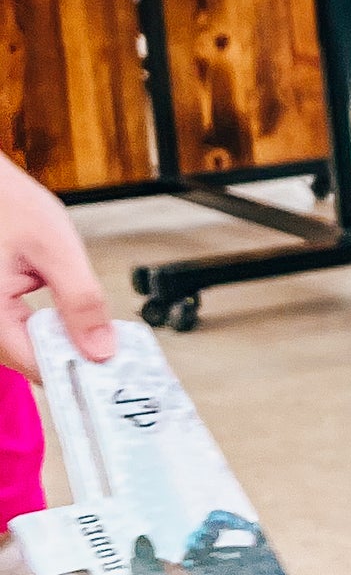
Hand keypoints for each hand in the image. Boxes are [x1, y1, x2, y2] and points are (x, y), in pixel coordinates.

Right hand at [0, 153, 114, 373]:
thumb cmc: (4, 202)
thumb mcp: (54, 248)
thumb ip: (81, 300)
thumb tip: (101, 347)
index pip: (37, 365)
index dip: (79, 371)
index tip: (113, 372)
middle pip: (32, 360)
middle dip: (73, 357)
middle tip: (114, 351)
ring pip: (26, 348)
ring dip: (61, 343)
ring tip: (96, 336)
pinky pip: (19, 332)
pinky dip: (47, 329)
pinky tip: (70, 322)